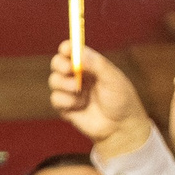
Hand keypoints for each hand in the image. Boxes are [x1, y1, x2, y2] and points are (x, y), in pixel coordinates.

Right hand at [50, 41, 150, 158]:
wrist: (120, 127)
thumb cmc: (120, 100)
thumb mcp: (113, 78)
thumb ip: (97, 64)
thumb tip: (80, 52)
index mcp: (89, 65)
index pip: (72, 51)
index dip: (67, 48)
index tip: (67, 49)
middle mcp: (77, 76)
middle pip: (57, 63)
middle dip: (60, 64)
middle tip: (70, 69)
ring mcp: (70, 92)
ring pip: (53, 80)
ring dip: (65, 84)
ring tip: (79, 91)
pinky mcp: (65, 108)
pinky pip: (55, 99)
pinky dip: (67, 101)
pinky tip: (80, 106)